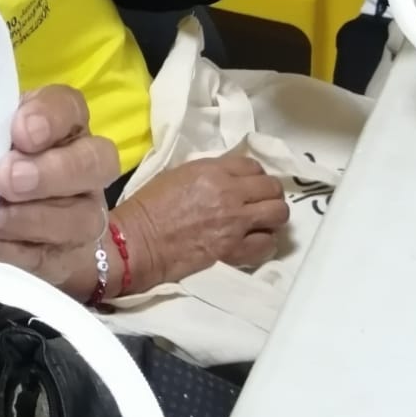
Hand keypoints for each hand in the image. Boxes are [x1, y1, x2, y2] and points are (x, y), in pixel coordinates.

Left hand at [0, 85, 119, 287]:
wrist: (24, 224)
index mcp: (64, 123)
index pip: (70, 107)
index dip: (49, 118)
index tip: (20, 133)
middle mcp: (87, 165)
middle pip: (94, 162)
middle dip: (49, 173)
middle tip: (6, 179)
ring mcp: (85, 213)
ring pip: (78, 218)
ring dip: (27, 218)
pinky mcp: (68, 255)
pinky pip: (48, 256)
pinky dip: (11, 249)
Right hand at [116, 153, 288, 288]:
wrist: (136, 242)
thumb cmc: (148, 207)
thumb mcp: (177, 175)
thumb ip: (209, 174)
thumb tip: (228, 179)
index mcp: (213, 171)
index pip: (253, 166)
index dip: (253, 176)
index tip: (248, 185)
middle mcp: (230, 193)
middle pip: (272, 188)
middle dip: (268, 195)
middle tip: (258, 204)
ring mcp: (236, 223)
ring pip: (279, 214)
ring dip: (272, 217)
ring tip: (260, 223)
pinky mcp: (235, 250)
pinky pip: (269, 244)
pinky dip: (265, 243)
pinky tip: (254, 243)